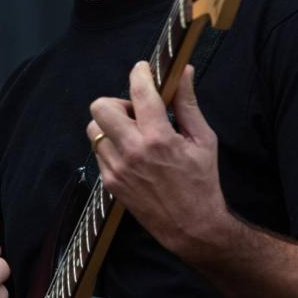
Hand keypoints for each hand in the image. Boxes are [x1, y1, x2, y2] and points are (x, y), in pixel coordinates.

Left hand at [87, 62, 229, 259]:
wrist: (191, 228)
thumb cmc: (202, 182)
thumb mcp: (203, 140)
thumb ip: (188, 104)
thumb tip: (183, 72)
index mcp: (159, 138)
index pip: (139, 93)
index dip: (139, 73)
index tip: (143, 69)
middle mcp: (132, 152)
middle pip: (101, 107)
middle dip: (117, 101)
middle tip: (136, 111)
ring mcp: (116, 168)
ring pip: (95, 129)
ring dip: (111, 124)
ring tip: (133, 133)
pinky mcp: (109, 182)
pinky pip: (99, 151)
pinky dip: (112, 144)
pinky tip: (132, 153)